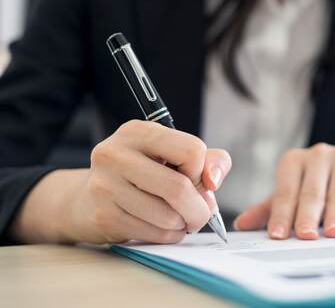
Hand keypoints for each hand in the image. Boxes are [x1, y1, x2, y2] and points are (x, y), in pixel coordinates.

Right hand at [61, 120, 230, 243]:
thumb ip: (209, 161)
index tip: (195, 179)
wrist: (88, 200)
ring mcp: (105, 186)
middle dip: (200, 208)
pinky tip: (163, 228)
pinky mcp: (103, 216)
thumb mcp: (175, 156)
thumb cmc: (144, 174)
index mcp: (138, 132)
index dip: (201, 171)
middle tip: (202, 214)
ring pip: (168, 216)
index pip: (191, 150)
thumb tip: (213, 181)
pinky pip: (154, 234)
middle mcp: (116, 154)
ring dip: (183, 224)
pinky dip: (169, 236)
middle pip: (179, 188)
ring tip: (179, 219)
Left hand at [234, 143, 334, 239]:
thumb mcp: (293, 195)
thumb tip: (241, 225)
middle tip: (305, 236)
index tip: (277, 235)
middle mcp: (317, 155)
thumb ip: (270, 209)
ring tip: (333, 234)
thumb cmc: (318, 189)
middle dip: (307, 216)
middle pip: (311, 192)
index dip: (281, 214)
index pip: (285, 190)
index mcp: (293, 160)